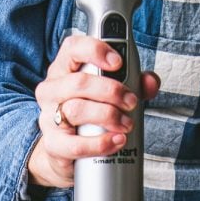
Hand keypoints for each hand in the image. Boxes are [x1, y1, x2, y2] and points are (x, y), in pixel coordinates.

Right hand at [28, 35, 159, 188]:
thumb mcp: (112, 93)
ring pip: (77, 110)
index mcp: (64, 69)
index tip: (118, 62)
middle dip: (111, 91)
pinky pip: (76, 144)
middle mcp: (52, 90)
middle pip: (79, 82)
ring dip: (109, 116)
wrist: (68, 152)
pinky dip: (101, 144)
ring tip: (127, 124)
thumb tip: (151, 82)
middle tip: (131, 102)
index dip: (95, 50)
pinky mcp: (53, 145)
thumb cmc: (91, 115)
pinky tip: (117, 141)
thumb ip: (134, 83)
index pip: (72, 48)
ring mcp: (48, 118)